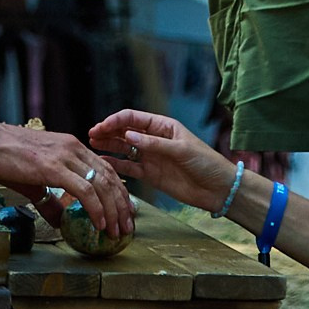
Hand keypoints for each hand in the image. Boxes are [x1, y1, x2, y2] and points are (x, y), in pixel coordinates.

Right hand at [0, 124, 132, 236]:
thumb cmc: (7, 158)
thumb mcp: (35, 180)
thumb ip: (50, 200)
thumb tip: (60, 222)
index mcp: (73, 147)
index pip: (106, 170)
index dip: (119, 192)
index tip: (124, 213)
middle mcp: (74, 148)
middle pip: (110, 178)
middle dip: (122, 205)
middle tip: (127, 227)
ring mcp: (65, 156)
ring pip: (101, 184)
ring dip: (113, 211)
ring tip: (117, 231)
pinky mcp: (54, 167)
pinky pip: (84, 190)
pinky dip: (95, 208)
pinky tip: (99, 224)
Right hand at [88, 109, 236, 214]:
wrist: (218, 189)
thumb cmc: (205, 163)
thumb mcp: (181, 150)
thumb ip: (154, 144)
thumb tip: (128, 135)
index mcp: (163, 126)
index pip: (134, 119)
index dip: (116, 121)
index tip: (101, 127)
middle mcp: (154, 139)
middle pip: (126, 132)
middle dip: (108, 132)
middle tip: (91, 135)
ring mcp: (151, 157)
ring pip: (125, 148)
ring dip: (109, 146)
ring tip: (92, 145)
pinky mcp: (150, 174)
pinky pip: (130, 168)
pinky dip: (116, 164)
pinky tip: (103, 162)